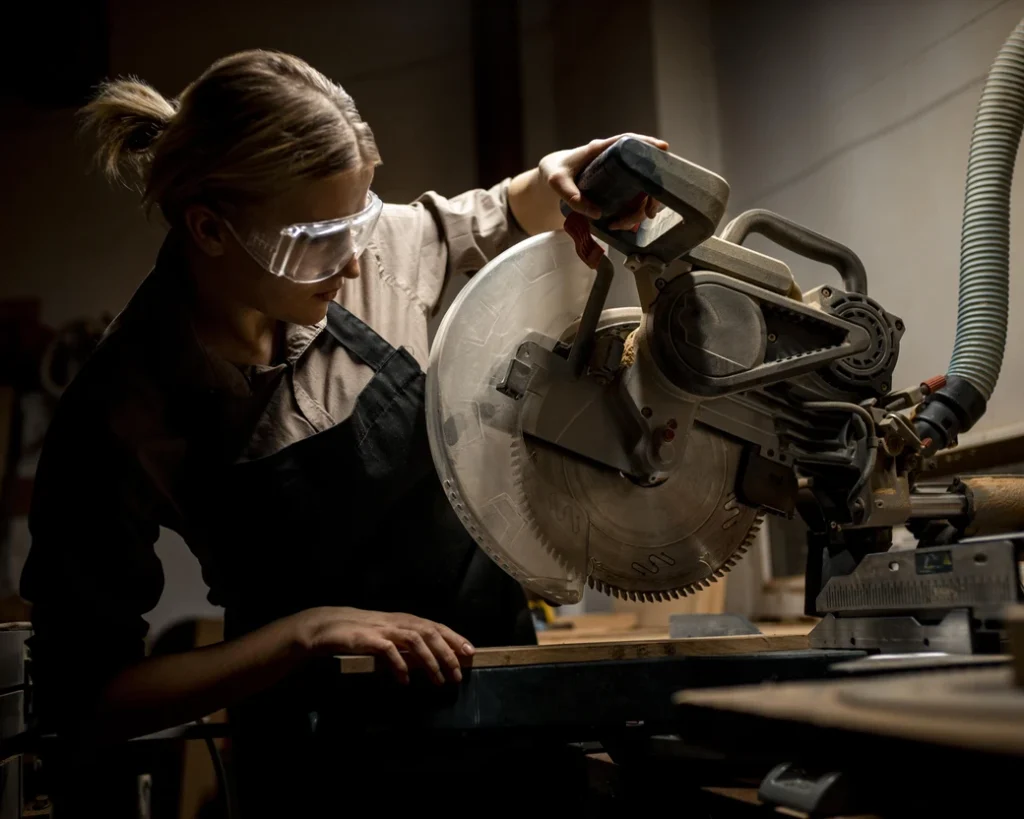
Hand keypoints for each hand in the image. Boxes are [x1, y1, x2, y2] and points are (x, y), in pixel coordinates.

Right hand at [291, 606, 474, 684]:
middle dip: (447, 653)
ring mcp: (383, 629)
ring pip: (414, 640)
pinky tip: (405, 681)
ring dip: (429, 661)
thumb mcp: (389, 636)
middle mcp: (397, 621)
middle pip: (430, 632)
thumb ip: (408, 644)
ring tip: (438, 680)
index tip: (470, 652)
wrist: (329, 626)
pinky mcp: (367, 639)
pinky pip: (388, 651)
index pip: (436, 626)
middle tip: (458, 674)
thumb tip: (433, 659)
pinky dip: (398, 666)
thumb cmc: (362, 633)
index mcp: (405, 620)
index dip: (454, 638)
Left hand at [538, 134, 668, 228]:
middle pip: (643, 172)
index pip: (629, 141)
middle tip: (649, 213)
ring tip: (620, 225)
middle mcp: (615, 161)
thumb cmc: (555, 173)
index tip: (663, 148)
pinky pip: (633, 201)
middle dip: (651, 194)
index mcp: (602, 150)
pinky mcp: (618, 189)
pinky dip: (632, 215)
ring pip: (641, 191)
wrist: (552, 180)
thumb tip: (597, 213)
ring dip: (639, 211)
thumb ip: (571, 196)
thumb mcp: (557, 183)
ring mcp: (619, 175)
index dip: (647, 144)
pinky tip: (620, 224)